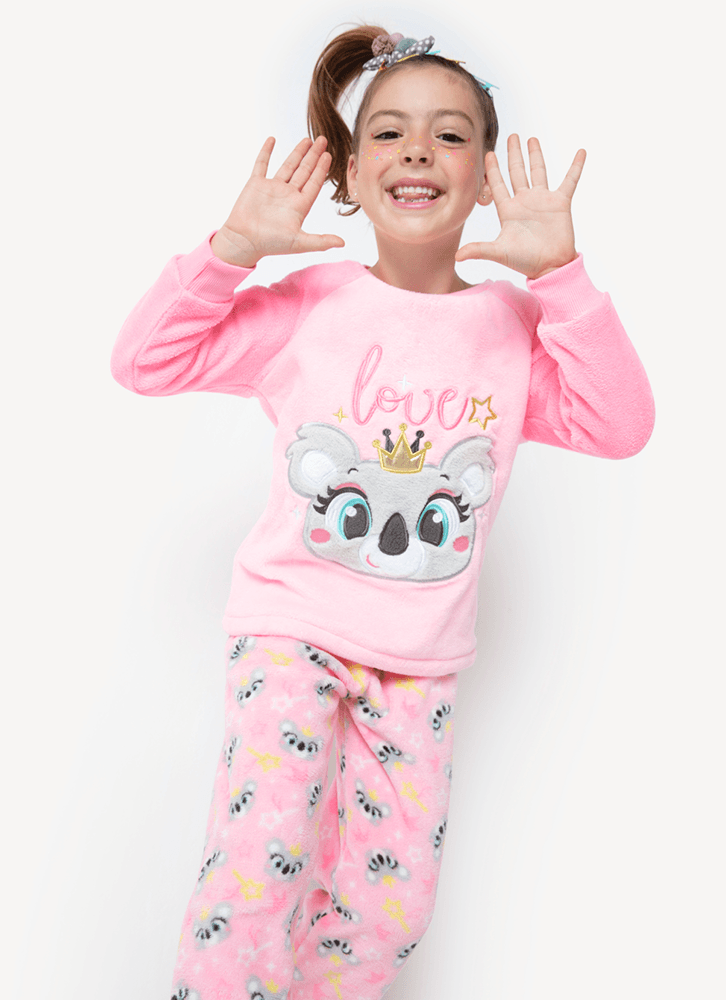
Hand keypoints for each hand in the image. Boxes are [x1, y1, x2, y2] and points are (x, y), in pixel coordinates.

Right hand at [211, 136, 344, 266]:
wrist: (244, 242)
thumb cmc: (271, 245)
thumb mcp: (299, 243)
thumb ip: (321, 241)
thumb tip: (343, 243)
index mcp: (299, 206)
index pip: (314, 183)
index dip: (322, 169)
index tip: (328, 155)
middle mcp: (288, 195)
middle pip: (304, 171)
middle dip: (314, 155)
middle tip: (323, 140)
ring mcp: (272, 188)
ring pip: (288, 166)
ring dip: (297, 152)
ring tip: (307, 140)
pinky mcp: (256, 184)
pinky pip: (262, 164)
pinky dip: (266, 152)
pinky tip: (272, 140)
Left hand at [455, 134, 585, 279]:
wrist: (550, 266)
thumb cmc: (524, 261)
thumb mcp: (499, 252)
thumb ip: (479, 250)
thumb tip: (457, 256)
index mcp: (508, 210)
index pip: (498, 184)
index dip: (493, 169)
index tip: (488, 154)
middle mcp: (524, 202)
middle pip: (516, 172)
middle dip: (513, 154)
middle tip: (511, 136)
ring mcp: (543, 200)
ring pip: (538, 171)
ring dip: (535, 155)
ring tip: (531, 139)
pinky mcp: (560, 203)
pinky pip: (570, 180)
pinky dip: (576, 167)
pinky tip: (580, 152)